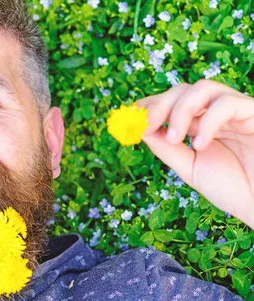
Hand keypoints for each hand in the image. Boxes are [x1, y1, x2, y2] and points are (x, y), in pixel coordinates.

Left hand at [135, 79, 253, 228]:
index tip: (129, 115)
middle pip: (183, 90)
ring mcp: (238, 111)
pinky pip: (228, 104)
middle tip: (146, 125)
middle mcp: (218, 113)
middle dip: (160, 105)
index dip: (150, 104)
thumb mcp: (190, 168)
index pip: (172, 101)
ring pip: (204, 88)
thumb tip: (140, 128)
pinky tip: (199, 145)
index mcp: (202, 124)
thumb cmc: (235, 190)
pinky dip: (207, 121)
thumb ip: (167, 148)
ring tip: (173, 138)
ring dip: (180, 110)